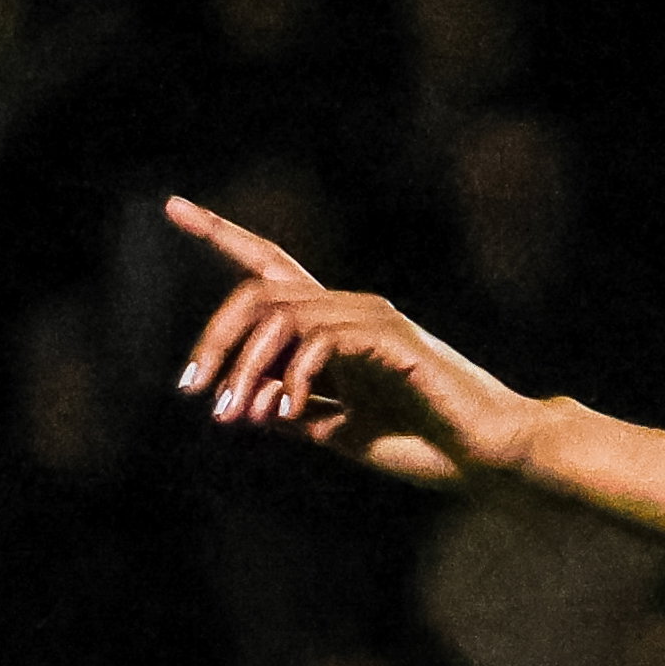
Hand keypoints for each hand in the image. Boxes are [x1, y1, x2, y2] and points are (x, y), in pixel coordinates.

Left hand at [166, 196, 541, 490]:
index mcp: (338, 329)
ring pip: (281, 314)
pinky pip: (322, 340)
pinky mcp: (395, 340)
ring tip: (233, 415)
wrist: (490, 457)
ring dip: (244, 366)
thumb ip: (295, 411)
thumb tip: (242, 401)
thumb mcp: (340, 431)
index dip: (222, 234)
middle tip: (193, 388)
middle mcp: (353, 312)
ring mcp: (375, 321)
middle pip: (259, 292)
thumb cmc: (427, 445)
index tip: (174, 207)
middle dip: (215, 338)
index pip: (271, 269)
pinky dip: (293, 376)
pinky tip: (290, 412)